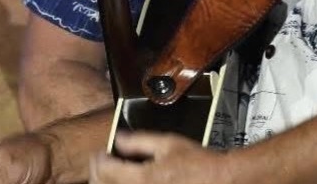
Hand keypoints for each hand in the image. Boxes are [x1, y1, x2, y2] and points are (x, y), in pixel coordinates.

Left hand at [90, 132, 235, 183]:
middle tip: (101, 164)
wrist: (218, 181)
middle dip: (99, 174)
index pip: (104, 171)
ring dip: (108, 182)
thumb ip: (140, 140)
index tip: (99, 154)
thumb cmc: (198, 164)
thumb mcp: (169, 143)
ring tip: (114, 174)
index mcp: (142, 178)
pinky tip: (129, 181)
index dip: (98, 160)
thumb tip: (120, 137)